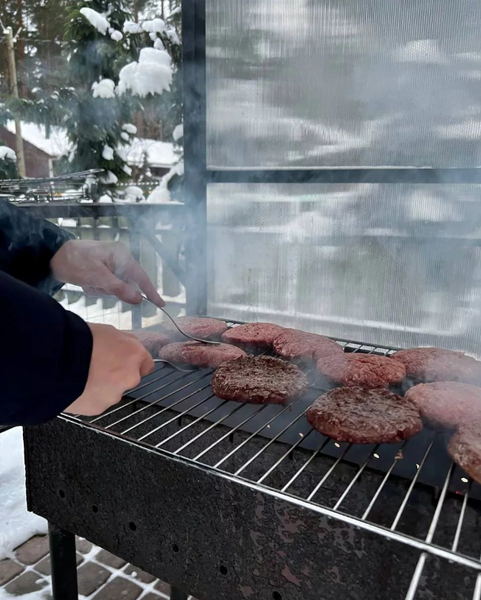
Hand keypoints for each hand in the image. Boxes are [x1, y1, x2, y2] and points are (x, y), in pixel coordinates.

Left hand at [50, 240, 164, 306]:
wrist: (53, 256)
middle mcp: (120, 259)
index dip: (151, 292)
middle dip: (111, 289)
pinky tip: (86, 282)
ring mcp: (111, 264)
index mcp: (122, 256)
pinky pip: (106, 286)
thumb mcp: (97, 277)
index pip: (141, 277)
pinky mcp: (103, 270)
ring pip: (115, 288)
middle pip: (127, 284)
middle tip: (94, 283)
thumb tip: (138, 299)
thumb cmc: (75, 262)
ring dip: (101, 289)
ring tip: (88, 282)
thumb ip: (119, 289)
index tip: (161, 304)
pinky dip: (96, 287)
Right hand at [65, 323, 153, 415]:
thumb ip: (122, 343)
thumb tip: (125, 347)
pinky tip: (76, 387)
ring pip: (112, 392)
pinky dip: (89, 397)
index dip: (133, 362)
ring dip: (102, 387)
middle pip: (129, 379)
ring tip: (82, 377)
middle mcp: (130, 377)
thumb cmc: (81, 339)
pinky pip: (96, 402)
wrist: (57, 359)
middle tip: (97, 367)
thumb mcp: (107, 331)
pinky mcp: (98, 408)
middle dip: (117, 375)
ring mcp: (114, 395)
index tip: (123, 362)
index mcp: (134, 355)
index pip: (146, 364)